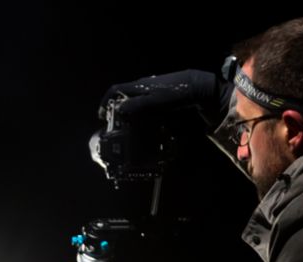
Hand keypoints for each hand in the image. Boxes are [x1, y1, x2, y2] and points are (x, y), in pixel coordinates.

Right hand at [99, 69, 227, 127]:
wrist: (201, 90)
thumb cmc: (178, 91)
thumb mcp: (157, 99)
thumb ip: (139, 105)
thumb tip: (119, 109)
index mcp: (140, 86)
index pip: (116, 90)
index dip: (106, 102)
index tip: (101, 115)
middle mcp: (145, 90)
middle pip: (125, 101)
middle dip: (118, 114)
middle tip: (115, 129)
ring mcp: (155, 97)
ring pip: (138, 108)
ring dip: (133, 120)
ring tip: (130, 135)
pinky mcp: (164, 105)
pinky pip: (150, 114)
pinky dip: (146, 123)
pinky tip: (147, 133)